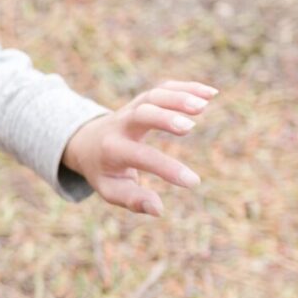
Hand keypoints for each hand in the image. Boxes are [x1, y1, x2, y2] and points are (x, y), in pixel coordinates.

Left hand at [62, 79, 217, 216]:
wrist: (86, 142)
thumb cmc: (103, 170)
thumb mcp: (110, 189)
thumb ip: (132, 200)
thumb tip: (158, 210)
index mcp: (113, 149)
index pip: (141, 156)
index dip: (166, 168)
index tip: (194, 182)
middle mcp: (121, 124)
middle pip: (141, 114)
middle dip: (163, 117)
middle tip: (189, 126)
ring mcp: (132, 108)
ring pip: (153, 96)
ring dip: (178, 97)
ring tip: (204, 104)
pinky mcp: (143, 100)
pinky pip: (163, 89)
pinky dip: (185, 87)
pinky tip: (211, 93)